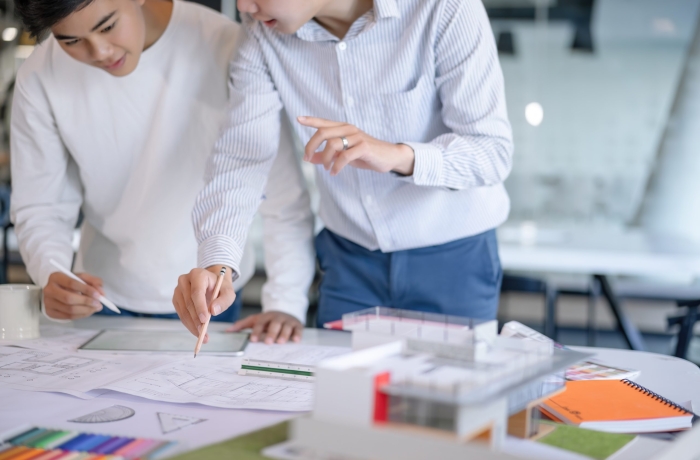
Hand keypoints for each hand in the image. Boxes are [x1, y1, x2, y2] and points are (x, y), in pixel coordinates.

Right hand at [44, 272, 104, 319]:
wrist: (59, 290)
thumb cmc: (72, 282)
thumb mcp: (83, 277)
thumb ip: (94, 282)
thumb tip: (101, 293)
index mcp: (56, 277)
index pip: (72, 283)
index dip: (86, 290)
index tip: (98, 295)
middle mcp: (49, 289)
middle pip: (69, 298)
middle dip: (86, 302)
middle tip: (98, 304)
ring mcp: (48, 302)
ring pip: (69, 310)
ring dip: (86, 310)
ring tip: (95, 308)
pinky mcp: (50, 312)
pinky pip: (68, 317)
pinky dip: (81, 315)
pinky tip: (88, 311)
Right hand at [173, 266, 234, 340]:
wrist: (212, 283)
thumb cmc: (220, 287)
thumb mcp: (228, 292)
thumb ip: (224, 300)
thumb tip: (213, 311)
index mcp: (198, 274)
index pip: (196, 292)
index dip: (200, 307)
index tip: (204, 320)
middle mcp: (185, 280)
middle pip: (188, 303)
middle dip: (196, 320)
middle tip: (203, 333)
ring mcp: (178, 289)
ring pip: (183, 310)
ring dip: (192, 325)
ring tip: (202, 336)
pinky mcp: (176, 299)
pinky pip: (181, 314)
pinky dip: (188, 324)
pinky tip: (196, 331)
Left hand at [228, 311, 302, 343]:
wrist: (286, 310)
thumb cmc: (268, 320)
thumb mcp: (255, 320)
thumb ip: (242, 325)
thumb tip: (227, 331)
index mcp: (265, 317)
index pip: (260, 324)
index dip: (256, 331)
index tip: (252, 339)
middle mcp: (277, 318)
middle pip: (274, 324)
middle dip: (271, 332)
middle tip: (268, 342)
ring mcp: (287, 321)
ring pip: (286, 326)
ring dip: (284, 334)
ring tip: (281, 342)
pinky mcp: (297, 325)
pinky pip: (298, 329)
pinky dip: (297, 334)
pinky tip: (296, 340)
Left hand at [297, 116, 414, 175]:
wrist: (389, 157)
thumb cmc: (365, 155)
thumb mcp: (343, 155)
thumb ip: (327, 155)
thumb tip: (309, 158)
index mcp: (343, 128)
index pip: (324, 122)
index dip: (310, 120)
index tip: (298, 119)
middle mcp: (349, 129)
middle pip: (323, 133)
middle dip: (310, 146)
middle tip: (307, 158)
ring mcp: (357, 137)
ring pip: (332, 145)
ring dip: (324, 159)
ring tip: (327, 168)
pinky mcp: (364, 147)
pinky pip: (344, 156)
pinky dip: (336, 166)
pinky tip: (334, 172)